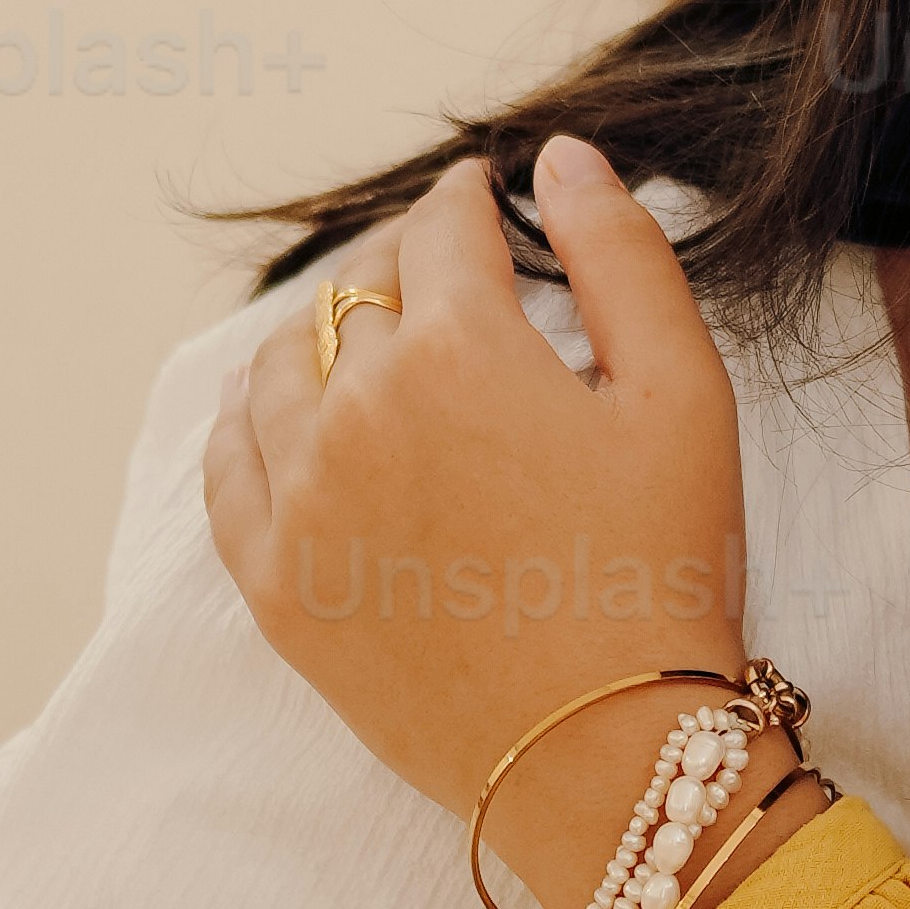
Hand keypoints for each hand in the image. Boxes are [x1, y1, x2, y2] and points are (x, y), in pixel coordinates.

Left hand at [204, 144, 770, 908]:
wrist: (607, 752)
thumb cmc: (662, 568)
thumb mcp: (684, 392)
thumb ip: (622, 254)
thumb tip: (561, 157)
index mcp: (457, 350)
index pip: (441, 231)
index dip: (468, 201)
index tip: (483, 197)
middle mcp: (355, 411)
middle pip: (358, 292)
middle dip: (405, 267)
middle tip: (446, 275)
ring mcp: (299, 502)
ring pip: (278, 365)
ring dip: (323, 334)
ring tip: (368, 340)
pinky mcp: (274, 584)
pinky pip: (225, 466)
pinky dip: (248, 421)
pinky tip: (279, 413)